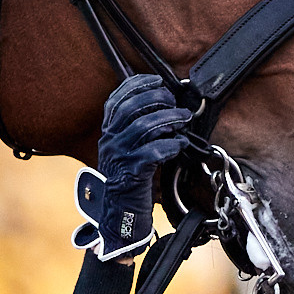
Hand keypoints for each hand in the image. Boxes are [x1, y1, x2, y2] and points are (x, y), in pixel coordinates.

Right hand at [72, 75, 190, 258]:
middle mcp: (110, 140)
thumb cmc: (131, 178)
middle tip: (175, 102)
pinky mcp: (131, 173)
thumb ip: (139, 127)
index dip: (137, 84)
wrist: (120, 213)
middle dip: (157, 99)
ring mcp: (119, 156)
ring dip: (169, 119)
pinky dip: (171, 144)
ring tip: (184, 119)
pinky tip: (180, 144)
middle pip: (131, 108)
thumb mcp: (128, 148)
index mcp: (108, 131)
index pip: (117, 98)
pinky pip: (153, 152)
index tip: (156, 80)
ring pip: (143, 126)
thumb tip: (165, 106)